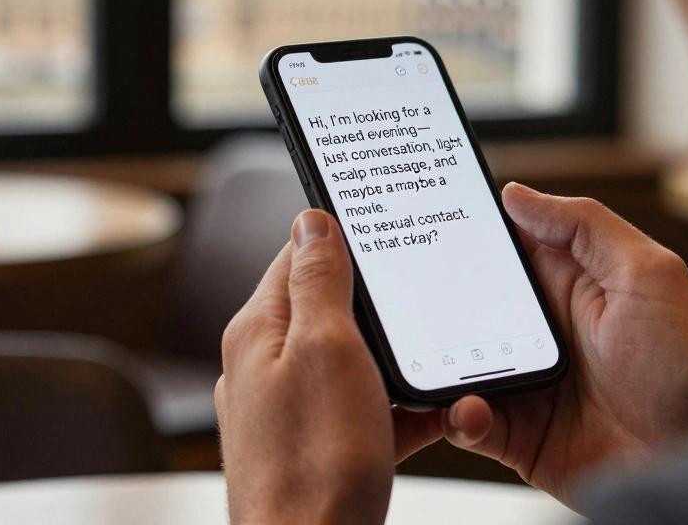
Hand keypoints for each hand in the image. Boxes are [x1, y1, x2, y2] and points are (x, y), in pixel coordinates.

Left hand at [215, 210, 442, 524]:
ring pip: (348, 363)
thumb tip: (310, 222)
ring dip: (391, 362)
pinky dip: (395, 412)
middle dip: (376, 304)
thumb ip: (318, 280)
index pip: (295, 256)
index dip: (341, 238)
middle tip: (417, 299)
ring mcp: (286, 411)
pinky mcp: (312, 447)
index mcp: (259, 332)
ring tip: (429, 369)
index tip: (380, 227)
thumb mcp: (327, 349)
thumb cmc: (314, 466)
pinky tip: (429, 419)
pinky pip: (359, 412)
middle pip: (326, 308)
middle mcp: (263, 367)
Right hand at [437, 184, 687, 507]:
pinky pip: (468, 421)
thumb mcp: (648, 274)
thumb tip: (516, 194)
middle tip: (406, 296)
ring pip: (458, 363)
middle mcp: (543, 332)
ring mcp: (528, 382)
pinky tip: (469, 408)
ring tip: (432, 361)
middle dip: (436, 300)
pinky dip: (457, 415)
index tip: (426, 221)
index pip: (506, 249)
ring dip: (439, 362)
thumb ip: (584, 226)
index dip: (467, 235)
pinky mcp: (519, 434)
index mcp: (571, 285)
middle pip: (468, 306)